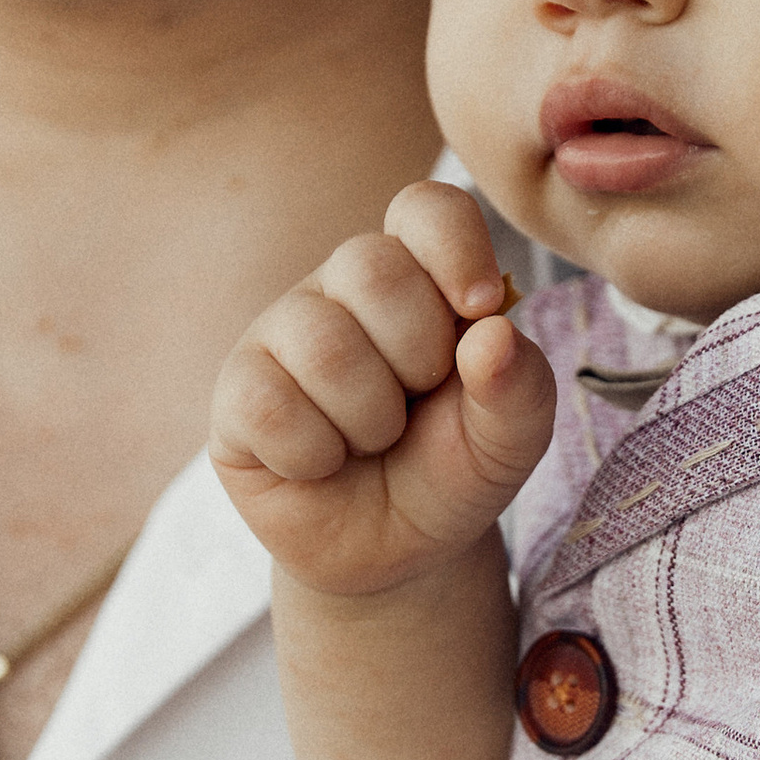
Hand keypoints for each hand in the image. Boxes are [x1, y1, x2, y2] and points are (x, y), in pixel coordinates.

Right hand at [209, 177, 554, 593]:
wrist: (397, 552)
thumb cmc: (452, 470)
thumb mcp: (510, 439)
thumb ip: (521, 388)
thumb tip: (492, 335)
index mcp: (419, 274)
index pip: (427, 207)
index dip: (453, 246)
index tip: (477, 307)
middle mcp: (343, 288)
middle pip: (370, 265)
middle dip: (416, 355)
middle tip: (419, 405)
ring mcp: (282, 335)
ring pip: (322, 342)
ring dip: (370, 418)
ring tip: (374, 442)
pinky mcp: (238, 395)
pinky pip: (269, 406)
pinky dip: (314, 455)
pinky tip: (322, 465)